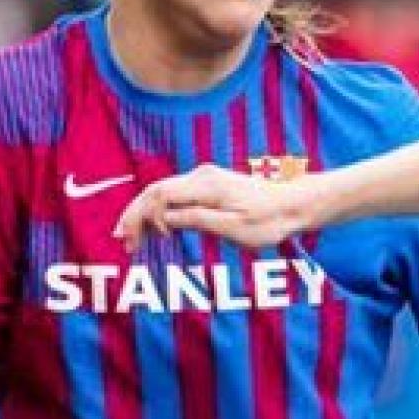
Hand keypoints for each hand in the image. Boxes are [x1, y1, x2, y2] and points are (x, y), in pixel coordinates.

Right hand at [115, 164, 311, 252]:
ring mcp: (206, 179)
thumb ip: (196, 220)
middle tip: (123, 242)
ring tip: (133, 241)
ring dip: (146, 215)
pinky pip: (177, 196)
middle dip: (135, 215)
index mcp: (205, 185)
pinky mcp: (211, 187)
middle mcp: (202, 176)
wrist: (295, 205)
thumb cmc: (269, 220)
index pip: (158, 194)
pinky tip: (156, 231)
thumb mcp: (233, 228)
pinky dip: (162, 212)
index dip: (140, 217)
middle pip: (155, 191)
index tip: (136, 242)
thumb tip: (163, 220)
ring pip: (164, 193)